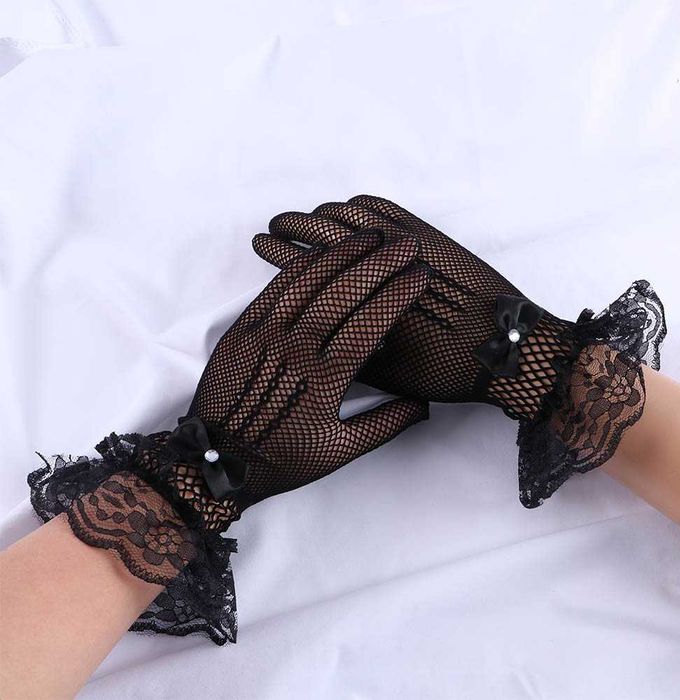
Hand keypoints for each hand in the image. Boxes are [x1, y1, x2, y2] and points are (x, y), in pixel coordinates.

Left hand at [29, 230, 429, 643]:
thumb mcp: (339, 451)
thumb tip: (423, 406)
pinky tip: (323, 252)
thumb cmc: (281, 457)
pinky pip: (276, 288)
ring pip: (309, 282)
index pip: (371, 323)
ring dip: (343, 255)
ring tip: (371, 238)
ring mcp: (267, 335)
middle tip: (405, 245)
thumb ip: (385, 425)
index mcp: (325, 379)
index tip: (420, 277)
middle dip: (380, 263)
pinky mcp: (244, 329)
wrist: (218, 458)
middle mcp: (296, 349)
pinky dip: (301, 265)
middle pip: (344, 292)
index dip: (398, 295)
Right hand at [252, 195, 665, 506]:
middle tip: (275, 225)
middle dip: (292, 226)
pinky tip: (349, 209)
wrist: (508, 350)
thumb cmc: (448, 371)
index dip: (281, 253)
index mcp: (364, 305)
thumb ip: (351, 353)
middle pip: (324, 236)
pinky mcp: (430, 234)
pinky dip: (362, 206)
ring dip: (323, 213)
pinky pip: (387, 209)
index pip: (310, 268)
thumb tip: (322, 336)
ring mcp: (407, 245)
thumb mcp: (390, 377)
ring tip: (306, 216)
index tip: (261, 243)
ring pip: (352, 218)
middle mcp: (381, 268)